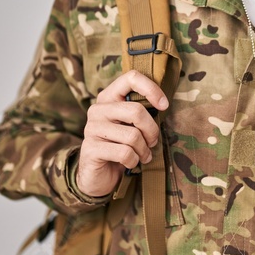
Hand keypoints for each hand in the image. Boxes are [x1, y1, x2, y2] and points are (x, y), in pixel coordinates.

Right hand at [74, 70, 168, 197]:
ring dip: (144, 150)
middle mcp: (98, 109)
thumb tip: (163, 105)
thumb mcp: (131, 125)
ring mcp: (91, 128)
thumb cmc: (120, 146)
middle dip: (151, 130)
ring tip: (144, 156)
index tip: (164, 106)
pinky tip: (131, 163)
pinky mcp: (90, 149)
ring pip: (132, 136)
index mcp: (108, 97)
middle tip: (153, 142)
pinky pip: (124, 152)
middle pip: (136, 111)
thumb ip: (141, 113)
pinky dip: (134, 160)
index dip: (152, 89)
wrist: (98, 176)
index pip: (131, 78)